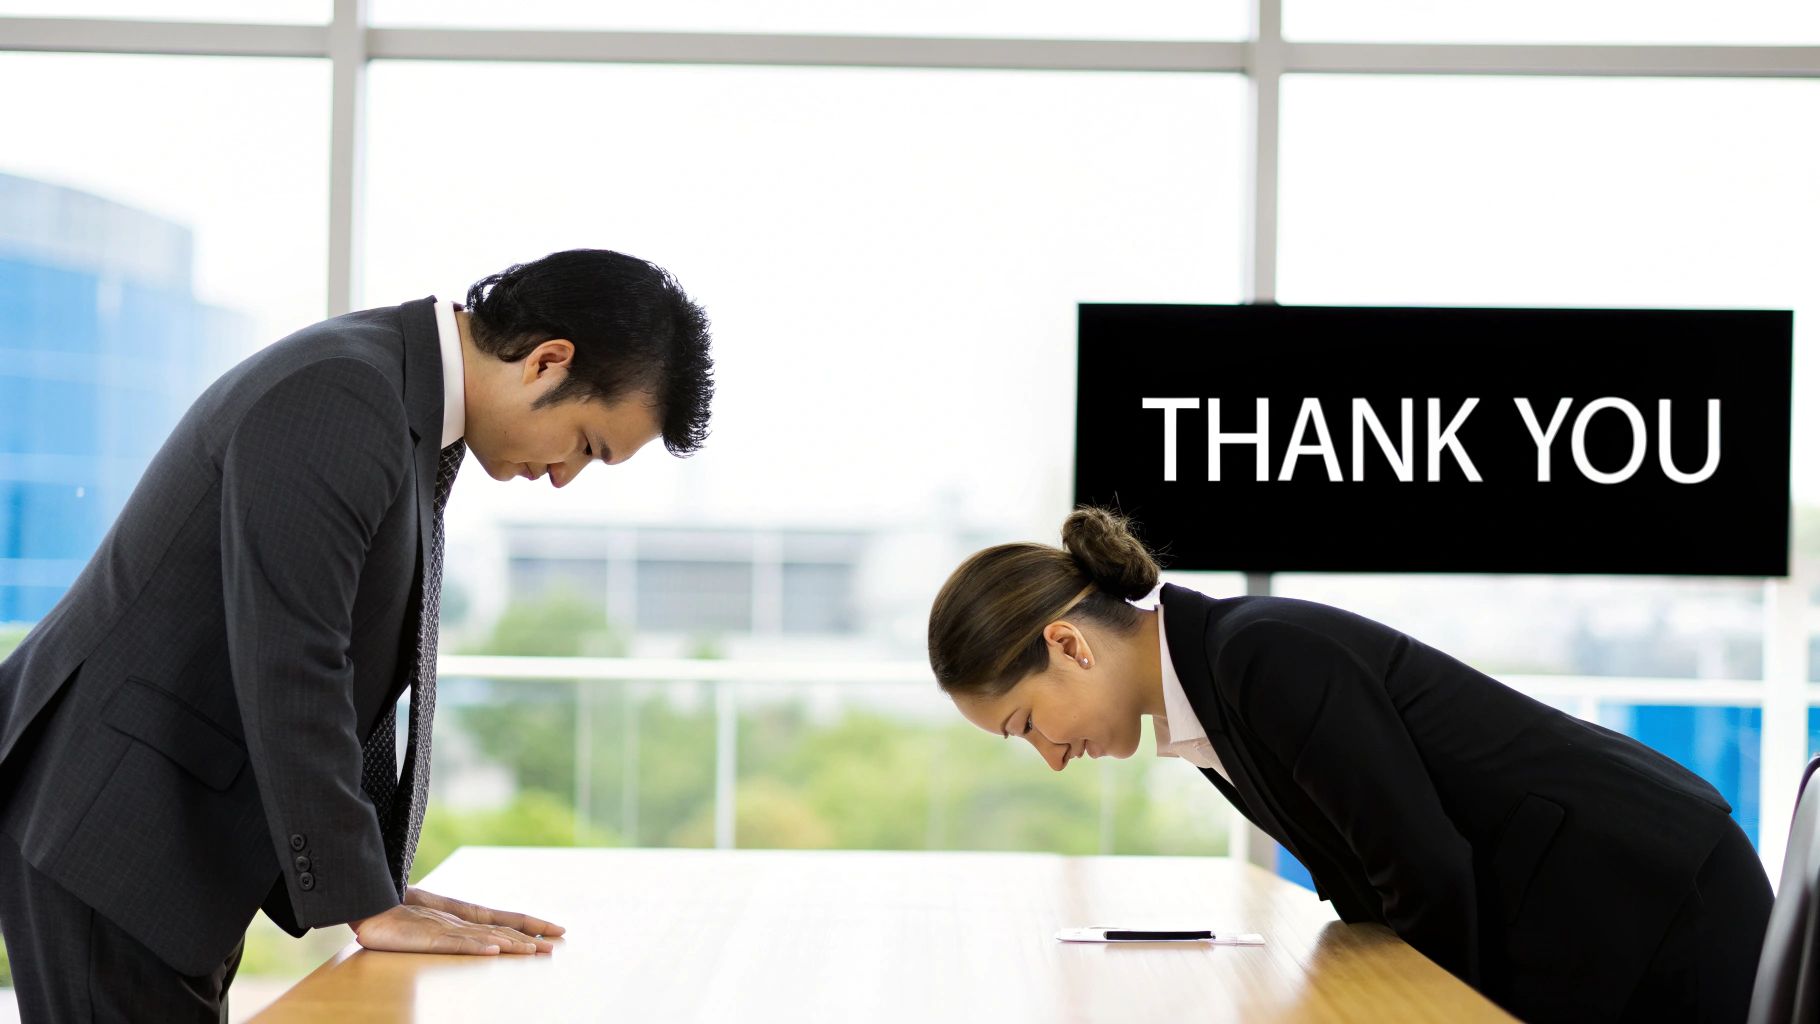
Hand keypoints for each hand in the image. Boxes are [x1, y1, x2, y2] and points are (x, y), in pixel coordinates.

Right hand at [405, 886, 565, 945]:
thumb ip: (458, 930)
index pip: (507, 919)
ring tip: (534, 951)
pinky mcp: (429, 936)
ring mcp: (446, 927)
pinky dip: (475, 946)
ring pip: (485, 936)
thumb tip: (487, 941)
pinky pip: (456, 943)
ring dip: (511, 944)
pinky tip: (492, 950)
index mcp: (465, 915)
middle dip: (531, 938)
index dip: (532, 923)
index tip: (557, 929)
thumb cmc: (399, 914)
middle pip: (503, 929)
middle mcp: (461, 920)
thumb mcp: (435, 924)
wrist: (370, 903)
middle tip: (555, 946)